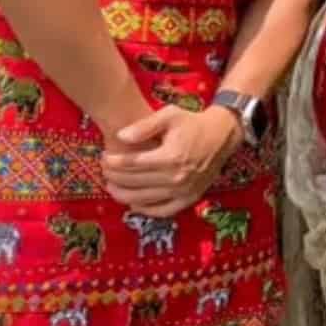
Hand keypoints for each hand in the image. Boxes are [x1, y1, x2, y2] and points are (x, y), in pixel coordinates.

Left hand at [103, 107, 240, 216]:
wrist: (222, 135)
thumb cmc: (193, 123)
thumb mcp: (169, 115)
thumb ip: (144, 125)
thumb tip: (120, 137)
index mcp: (171, 157)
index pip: (132, 164)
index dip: (113, 162)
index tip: (103, 158)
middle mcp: (176, 178)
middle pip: (135, 182)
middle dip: (114, 177)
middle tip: (104, 170)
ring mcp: (183, 191)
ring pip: (144, 199)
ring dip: (123, 194)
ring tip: (111, 186)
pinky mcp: (190, 198)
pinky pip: (163, 211)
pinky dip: (145, 210)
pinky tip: (132, 203)